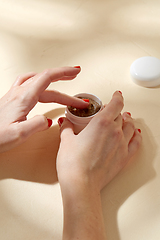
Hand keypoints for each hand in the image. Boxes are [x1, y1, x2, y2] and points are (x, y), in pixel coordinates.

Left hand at [0, 66, 87, 152]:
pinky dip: (39, 82)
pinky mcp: (12, 99)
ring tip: (62, 81)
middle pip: (46, 81)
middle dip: (64, 80)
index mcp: (24, 98)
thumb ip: (37, 124)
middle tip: (76, 79)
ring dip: (52, 79)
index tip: (76, 71)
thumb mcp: (19, 134)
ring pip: (37, 81)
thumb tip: (49, 120)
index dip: (63, 73)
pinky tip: (40, 86)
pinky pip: (29, 84)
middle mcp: (19, 93)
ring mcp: (14, 95)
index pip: (47, 78)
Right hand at [57, 91, 141, 239]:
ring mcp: (122, 145)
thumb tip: (64, 121)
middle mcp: (115, 131)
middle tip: (110, 111)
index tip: (116, 95)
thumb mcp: (66, 140)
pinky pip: (136, 142)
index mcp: (102, 123)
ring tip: (124, 119)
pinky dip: (136, 135)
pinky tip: (135, 133)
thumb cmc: (73, 163)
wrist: (81, 184)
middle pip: (121, 115)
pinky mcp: (124, 157)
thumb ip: (67, 127)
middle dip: (116, 111)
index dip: (117, 97)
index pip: (116, 104)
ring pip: (130, 126)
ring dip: (127, 121)